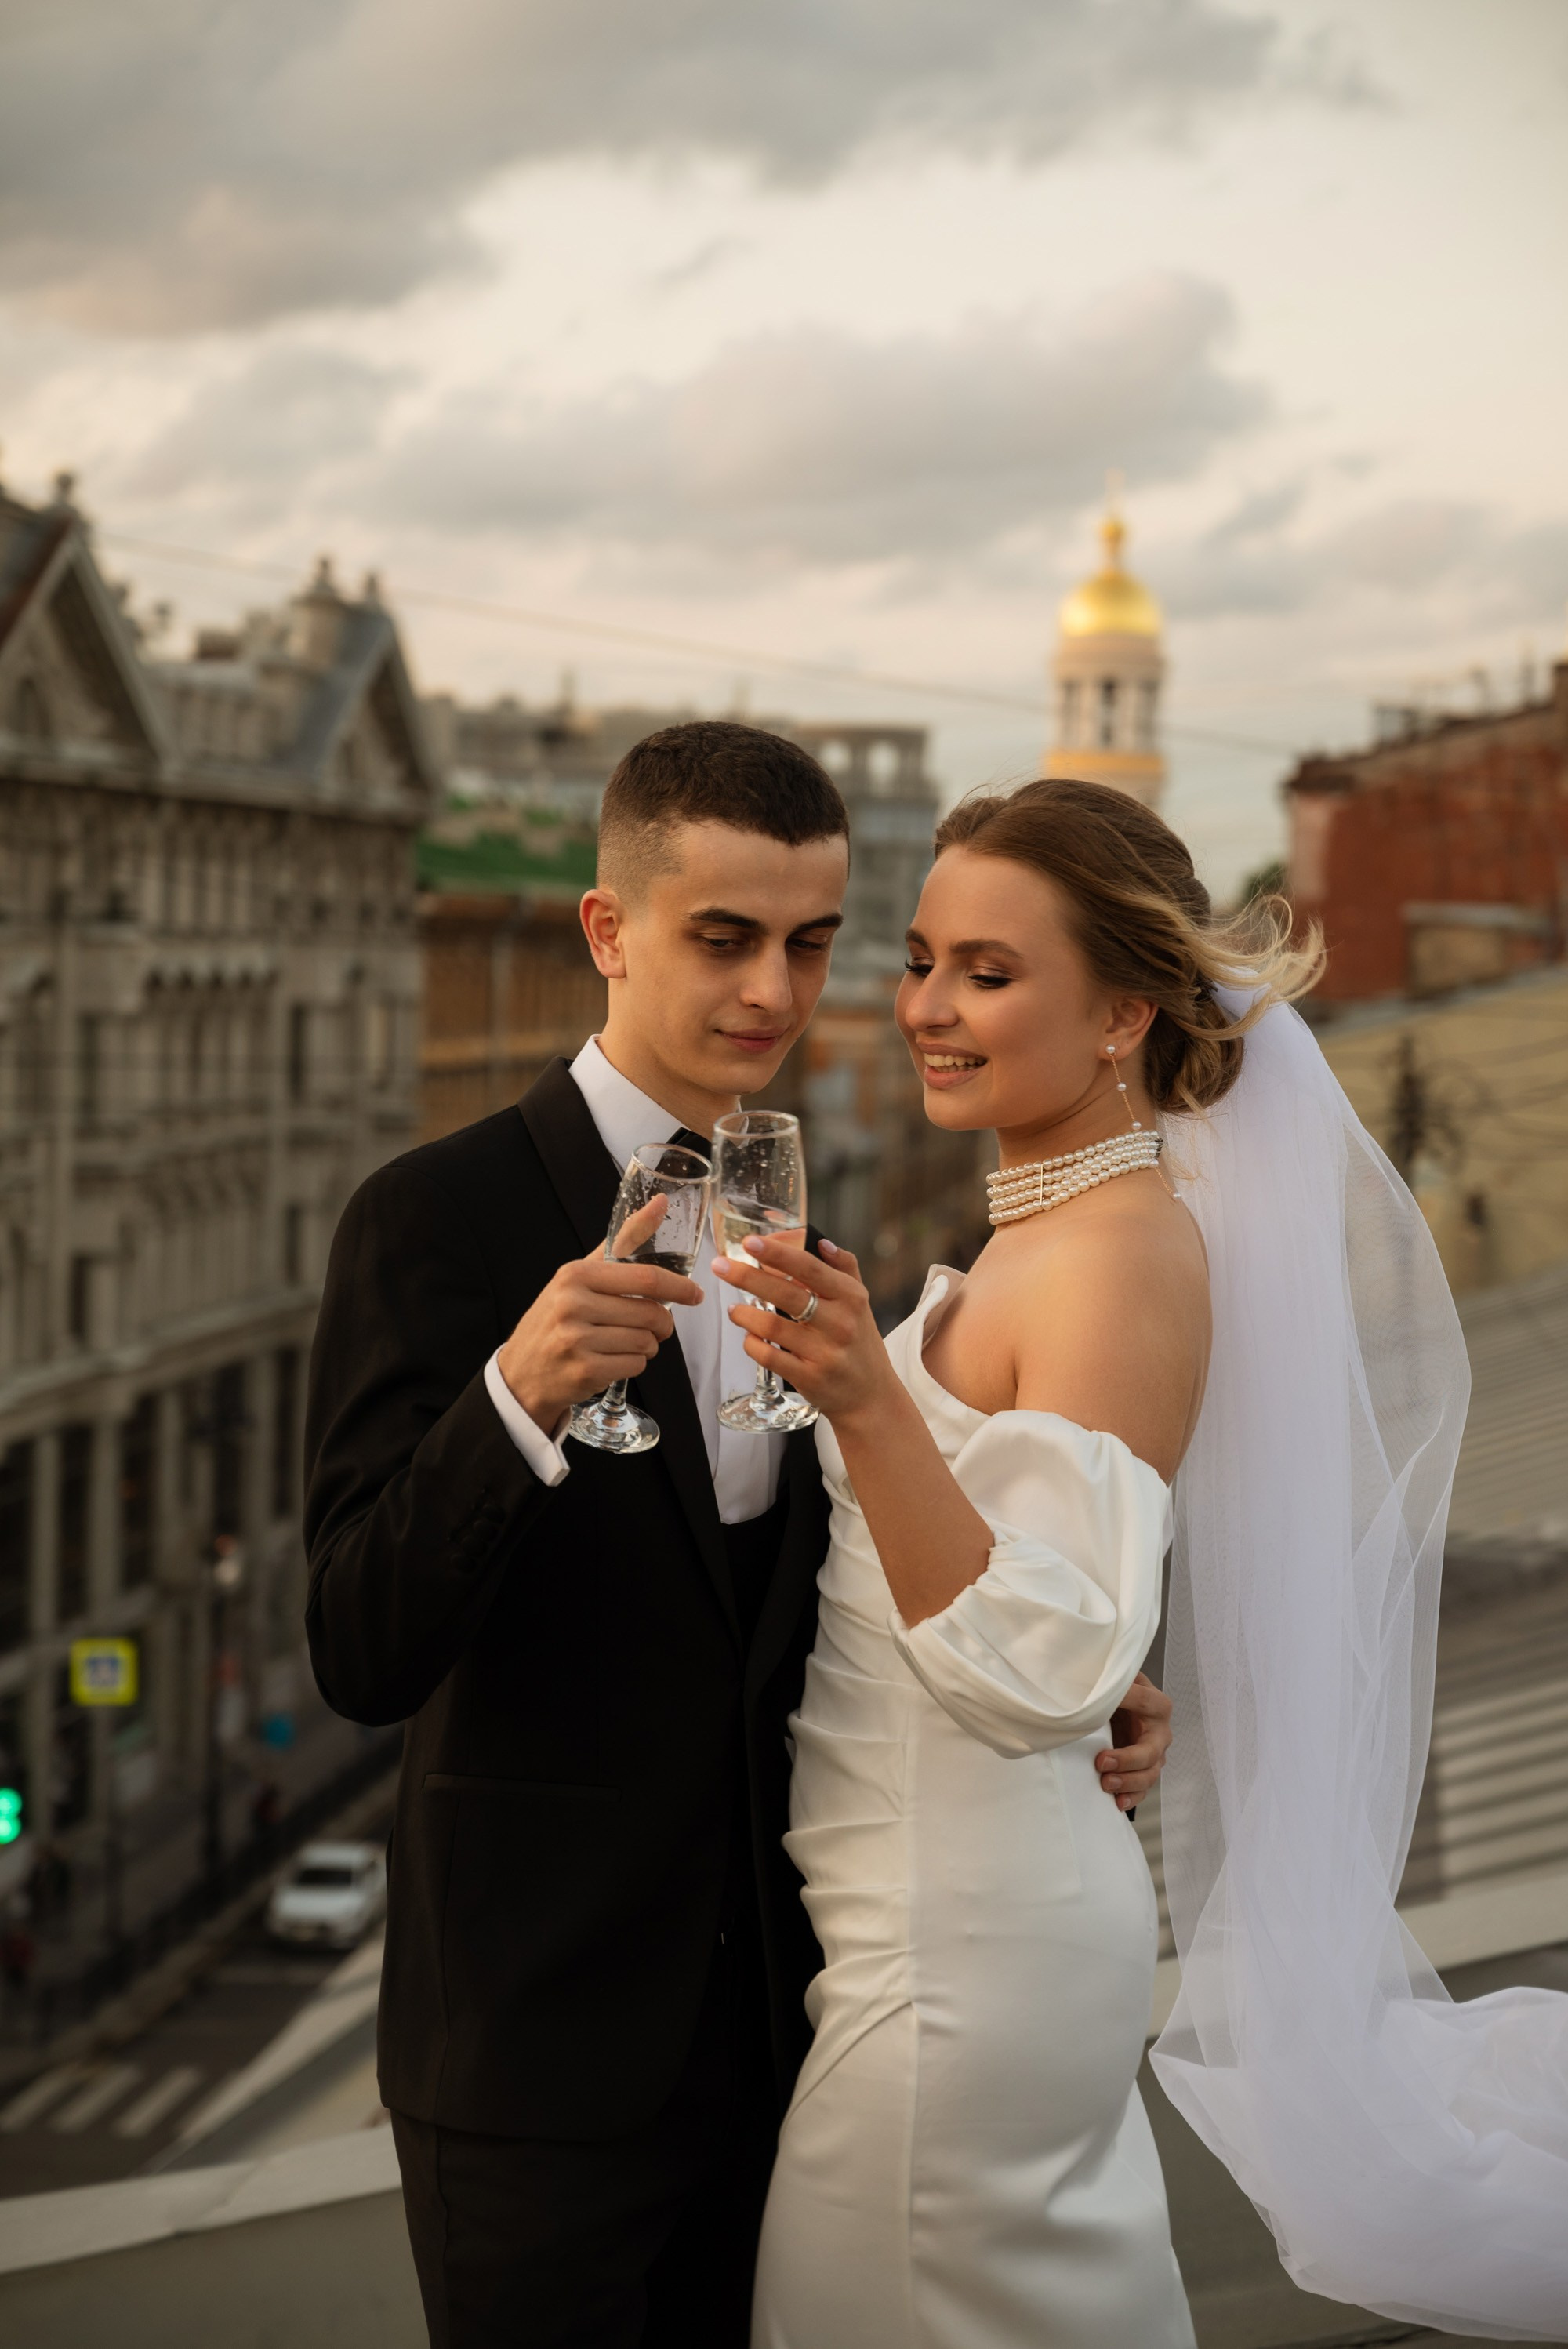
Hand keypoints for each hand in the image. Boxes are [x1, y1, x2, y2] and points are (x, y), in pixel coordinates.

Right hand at [497, 1197, 702, 1431]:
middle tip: (657, 1327)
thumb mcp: (581, 1275)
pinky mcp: (584, 1371)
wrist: (521, 1372)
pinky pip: (635, 1366)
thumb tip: (660, 1202)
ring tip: (628, 1344)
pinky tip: (614, 1360)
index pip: (645, 1277)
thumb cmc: (557, 1318)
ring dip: (648, 1346)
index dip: (679, 1287)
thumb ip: (622, 1242)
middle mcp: (573, 1304)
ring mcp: (577, 1340)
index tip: (695, 1294)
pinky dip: (634, 1365)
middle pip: (650, 1313)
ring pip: (645, 1342)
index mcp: (576, 1274)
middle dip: (663, 1324)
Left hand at [710, 1235, 896, 1426]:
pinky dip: (752, 1344)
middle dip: (747, 1277)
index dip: (777, 1253)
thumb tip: (822, 1242)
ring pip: (773, 1327)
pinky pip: (770, 1358)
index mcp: (851, 1297)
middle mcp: (840, 1323)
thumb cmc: (860, 1342)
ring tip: (734, 1308)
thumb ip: (843, 1268)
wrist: (871, 1395)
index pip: (809, 1268)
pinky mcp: (810, 1379)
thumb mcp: (860, 1302)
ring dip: (745, 1314)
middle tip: (720, 1266)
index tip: (750, 1242)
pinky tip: (748, 1337)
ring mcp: (825, 1353)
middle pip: (786, 1294)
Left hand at [1095, 1673, 1171, 1812]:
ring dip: (1128, 1781)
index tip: (1098, 1707)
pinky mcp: (1145, 1771)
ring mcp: (1155, 1755)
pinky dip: (1132, 1797)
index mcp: (1157, 1704)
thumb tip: (1088, 1675)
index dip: (1127, 1704)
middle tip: (1101, 1762)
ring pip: (1149, 1774)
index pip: (1145, 1702)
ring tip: (1106, 1783)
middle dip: (1127, 1759)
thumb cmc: (1117, 1695)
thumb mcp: (1116, 1682)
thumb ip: (1111, 1680)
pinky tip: (1118, 1802)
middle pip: (1150, 1751)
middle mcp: (1160, 1732)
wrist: (1121, 1711)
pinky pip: (1143, 1790)